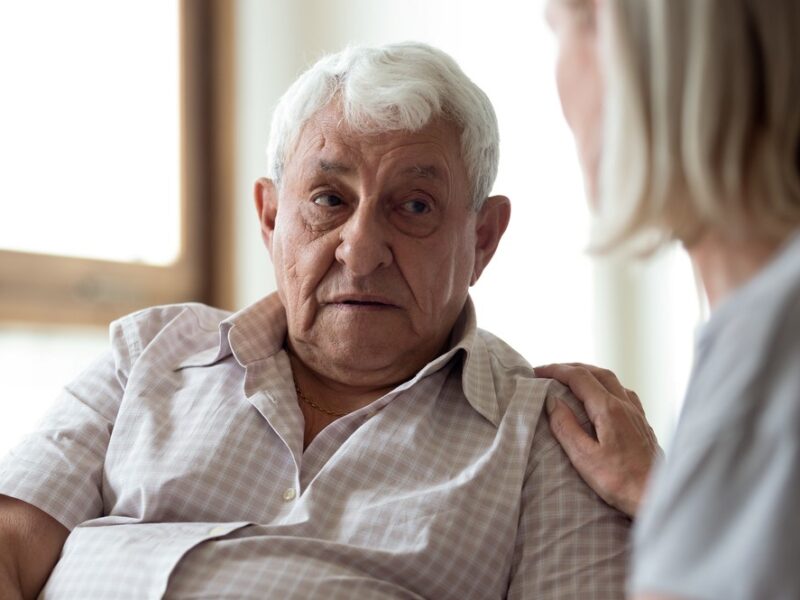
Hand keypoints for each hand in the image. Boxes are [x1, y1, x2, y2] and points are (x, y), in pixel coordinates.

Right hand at [534, 363, 661, 517]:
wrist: (655, 497)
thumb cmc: (620, 481)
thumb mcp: (584, 457)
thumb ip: (566, 426)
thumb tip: (552, 401)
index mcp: (609, 409)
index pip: (579, 377)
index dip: (556, 370)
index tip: (537, 372)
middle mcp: (625, 405)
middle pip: (597, 372)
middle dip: (571, 368)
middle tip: (550, 373)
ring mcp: (637, 413)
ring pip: (612, 380)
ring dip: (589, 374)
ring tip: (571, 381)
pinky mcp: (642, 423)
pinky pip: (622, 392)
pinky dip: (604, 386)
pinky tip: (600, 398)